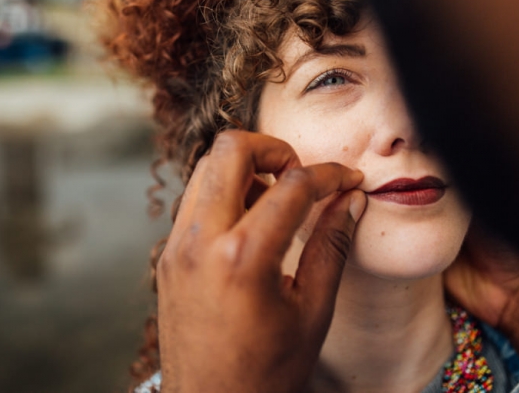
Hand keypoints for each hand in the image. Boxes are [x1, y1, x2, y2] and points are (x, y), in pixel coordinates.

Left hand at [156, 130, 366, 392]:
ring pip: (206, 169)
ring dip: (246, 169)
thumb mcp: (313, 311)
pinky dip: (225, 194)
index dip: (330, 175)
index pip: (293, 186)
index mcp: (243, 258)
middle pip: (230, 149)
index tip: (350, 180)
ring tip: (277, 202)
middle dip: (274, 148)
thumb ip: (333, 246)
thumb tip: (350, 200)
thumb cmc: (267, 373)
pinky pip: (195, 201)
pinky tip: (251, 225)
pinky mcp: (167, 257)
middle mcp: (200, 242)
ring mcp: (176, 248)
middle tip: (301, 174)